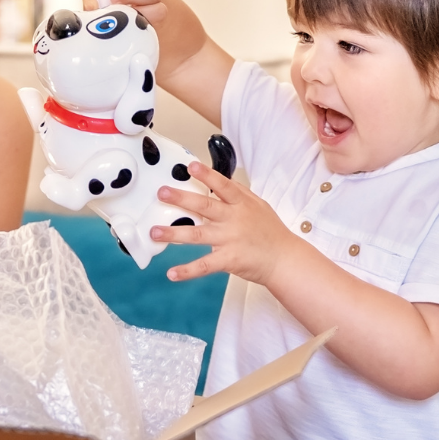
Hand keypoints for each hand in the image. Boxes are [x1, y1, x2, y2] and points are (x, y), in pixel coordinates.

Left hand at [150, 161, 298, 284]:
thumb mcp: (259, 205)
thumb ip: (238, 194)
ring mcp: (230, 240)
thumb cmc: (270, 232)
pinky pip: (205, 265)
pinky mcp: (228, 260)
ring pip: (198, 235)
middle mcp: (233, 219)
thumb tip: (221, 180)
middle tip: (162, 192)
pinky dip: (188, 270)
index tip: (191, 166)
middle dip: (181, 199)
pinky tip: (171, 273)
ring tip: (154, 232)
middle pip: (205, 206)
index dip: (207, 176)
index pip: (223, 186)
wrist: (284, 259)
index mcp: (241, 204)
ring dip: (174, 234)